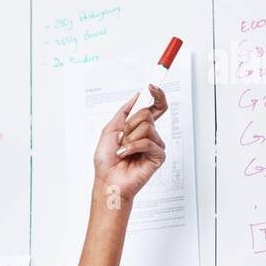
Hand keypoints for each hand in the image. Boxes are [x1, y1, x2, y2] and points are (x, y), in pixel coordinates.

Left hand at [94, 84, 168, 201]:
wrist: (107, 179)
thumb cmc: (107, 160)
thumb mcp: (110, 129)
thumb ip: (125, 111)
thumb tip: (137, 96)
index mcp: (139, 127)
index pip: (155, 107)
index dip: (157, 95)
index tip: (153, 86)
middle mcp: (149, 134)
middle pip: (147, 114)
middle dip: (130, 124)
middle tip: (121, 137)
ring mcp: (154, 145)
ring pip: (147, 127)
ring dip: (129, 137)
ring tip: (122, 148)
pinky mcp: (158, 156)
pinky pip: (147, 142)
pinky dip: (132, 147)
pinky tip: (125, 154)